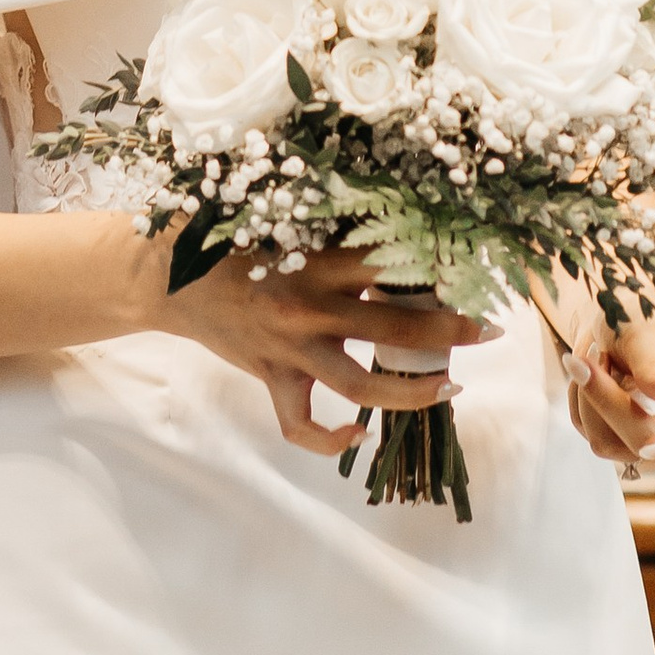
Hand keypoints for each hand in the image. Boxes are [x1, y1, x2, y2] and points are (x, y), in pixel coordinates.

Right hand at [146, 238, 492, 456]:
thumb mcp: (278, 218)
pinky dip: (331, 438)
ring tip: (451, 388)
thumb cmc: (224, 237)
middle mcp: (309, 309)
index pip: (391, 264)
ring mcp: (291, 351)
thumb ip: (329, 226)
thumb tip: (391, 216)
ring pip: (363, 387)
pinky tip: (357, 435)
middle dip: (452, 331)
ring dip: (414, 392)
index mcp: (315, 261)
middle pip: (396, 329)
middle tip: (490, 329)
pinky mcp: (272, 379)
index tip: (473, 266)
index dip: (438, 267)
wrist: (164, 277)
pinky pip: (303, 423)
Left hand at [550, 296, 654, 469]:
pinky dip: (581, 402)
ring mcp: (653, 436)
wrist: (611, 315)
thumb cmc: (641, 315)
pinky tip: (591, 373)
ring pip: (612, 444)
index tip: (650, 446)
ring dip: (590, 400)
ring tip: (597, 358)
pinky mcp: (620, 437)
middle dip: (610, 404)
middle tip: (584, 362)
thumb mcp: (647, 330)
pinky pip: (591, 433)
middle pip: (650, 444)